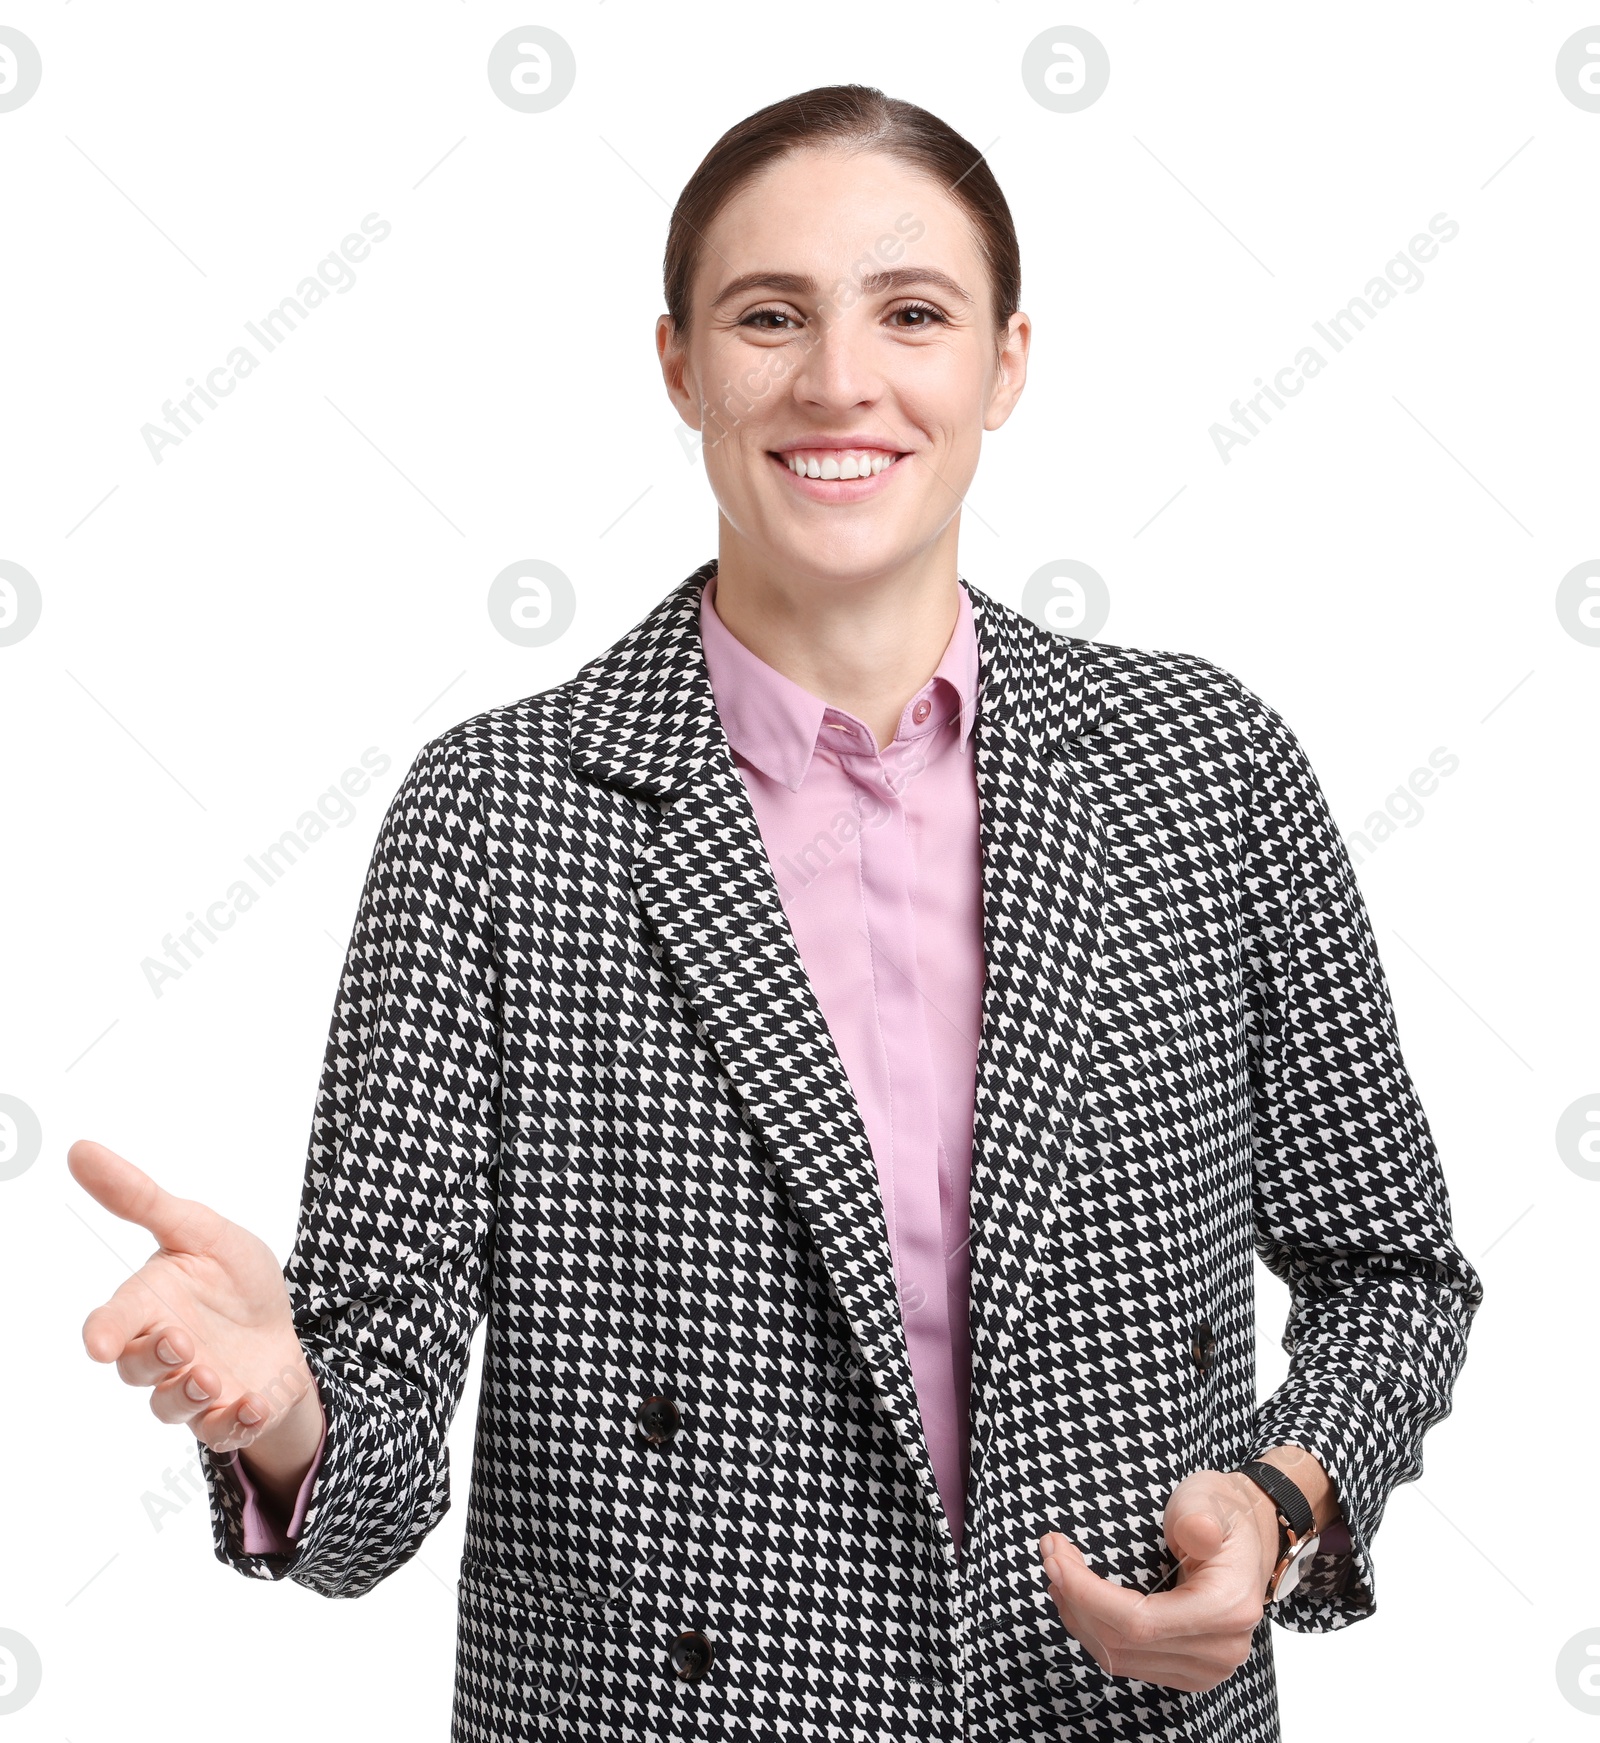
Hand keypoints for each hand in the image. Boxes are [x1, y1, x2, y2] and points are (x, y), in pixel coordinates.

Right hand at [71, 1139, 324, 1500]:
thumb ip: (141, 1198)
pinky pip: (219, 1432)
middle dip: (153, 1360)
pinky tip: (254, 1404)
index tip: (100, 1343)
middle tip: (180, 1342)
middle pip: (135, 1370)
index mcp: (148, 1306)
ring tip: (215, 1377)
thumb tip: (79, 1149)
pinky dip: (234, 1423)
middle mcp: (159, 1352)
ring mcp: (190, 1387)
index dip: (103, 1333)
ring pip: (169, 1406)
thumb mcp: (199, 1229)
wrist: (281, 1323)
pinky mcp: (224, 1414)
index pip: (111, 1323)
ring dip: (188, 1395)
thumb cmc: (230, 1275)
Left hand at [1039, 1468, 1279, 1693]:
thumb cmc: (1223, 1514)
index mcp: (1227, 1609)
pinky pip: (1129, 1661)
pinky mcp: (1187, 1671)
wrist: (1251, 1537)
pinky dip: (1095, 1631)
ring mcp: (1205, 1668)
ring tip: (1058, 1572)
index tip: (1055, 1558)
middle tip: (1050, 1552)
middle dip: (1074, 1597)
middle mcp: (1219, 1651)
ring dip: (1078, 1616)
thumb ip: (1200, 1518)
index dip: (1088, 1595)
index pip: (1140, 1622)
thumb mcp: (1209, 1500)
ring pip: (1119, 1658)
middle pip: (1123, 1644)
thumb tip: (1196, 1534)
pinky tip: (1078, 1599)